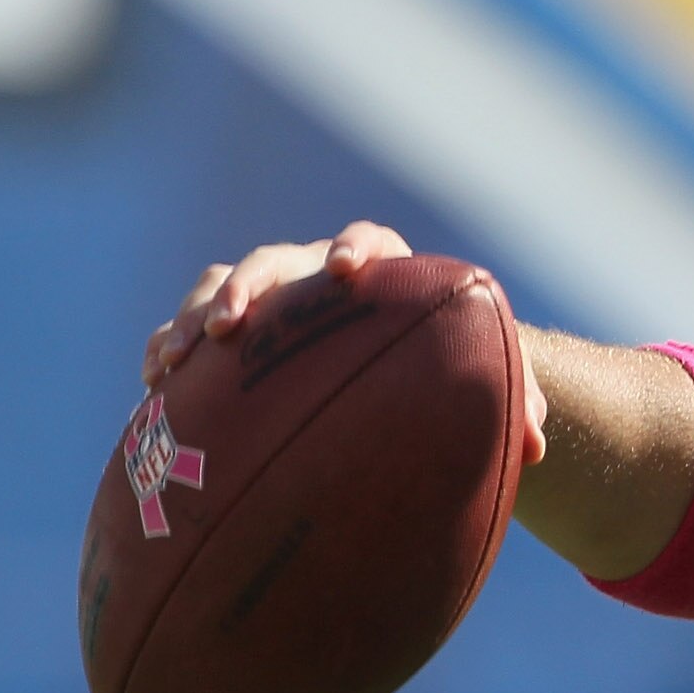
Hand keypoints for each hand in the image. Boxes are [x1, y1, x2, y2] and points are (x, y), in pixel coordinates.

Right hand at [140, 220, 546, 463]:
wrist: (395, 376)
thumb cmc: (442, 376)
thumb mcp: (478, 385)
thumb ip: (511, 405)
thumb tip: (538, 449)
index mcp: (383, 276)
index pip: (369, 243)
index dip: (354, 248)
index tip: (344, 271)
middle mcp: (315, 279)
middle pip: (275, 261)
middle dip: (250, 285)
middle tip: (232, 322)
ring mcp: (268, 302)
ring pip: (219, 288)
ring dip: (195, 316)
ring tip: (177, 358)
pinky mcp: (230, 338)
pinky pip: (187, 330)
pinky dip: (169, 348)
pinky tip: (155, 384)